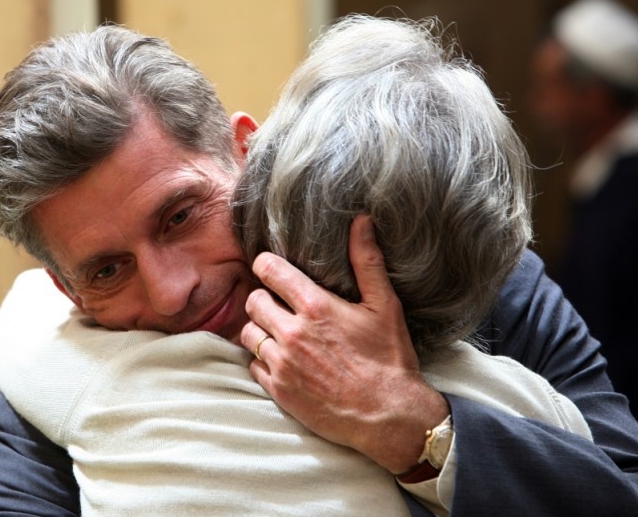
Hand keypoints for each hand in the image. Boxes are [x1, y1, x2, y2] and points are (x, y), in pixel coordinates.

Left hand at [240, 215, 449, 473]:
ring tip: (280, 332)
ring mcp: (283, 363)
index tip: (271, 269)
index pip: (269, 270)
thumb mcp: (385, 306)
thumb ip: (367, 261)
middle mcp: (292, 333)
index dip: (266, 265)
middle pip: (253, 301)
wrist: (388, 416)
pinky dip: (263, 360)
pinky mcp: (279, 390)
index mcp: (315, 306)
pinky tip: (284, 360)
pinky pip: (253, 365)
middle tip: (280, 305)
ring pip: (248, 333)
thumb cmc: (389, 359)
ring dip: (260, 329)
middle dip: (264, 299)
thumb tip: (361, 221)